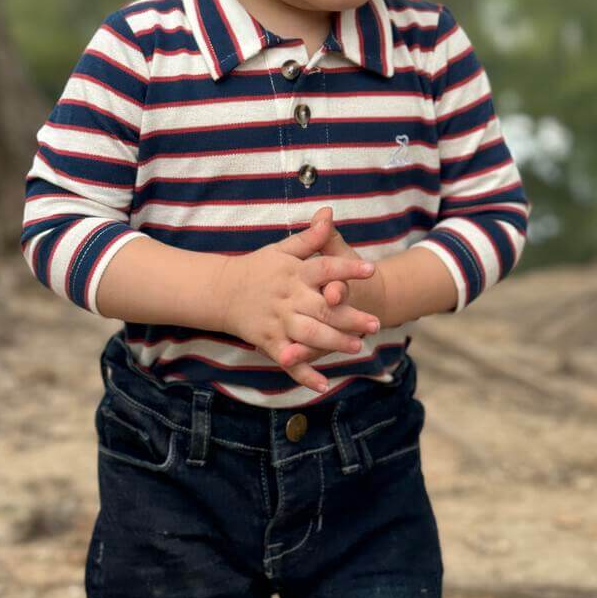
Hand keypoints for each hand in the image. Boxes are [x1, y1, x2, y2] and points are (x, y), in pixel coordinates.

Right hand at [215, 207, 380, 391]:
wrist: (221, 291)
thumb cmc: (259, 268)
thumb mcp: (283, 249)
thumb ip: (310, 237)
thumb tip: (329, 213)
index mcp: (294, 272)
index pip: (324, 267)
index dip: (347, 269)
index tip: (371, 270)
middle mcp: (288, 297)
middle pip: (322, 308)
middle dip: (349, 317)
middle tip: (375, 324)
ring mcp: (278, 321)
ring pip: (309, 334)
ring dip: (333, 343)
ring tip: (357, 347)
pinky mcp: (269, 342)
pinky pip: (288, 360)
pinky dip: (304, 374)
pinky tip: (323, 384)